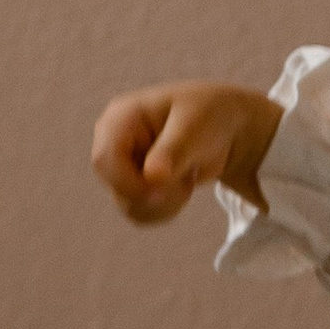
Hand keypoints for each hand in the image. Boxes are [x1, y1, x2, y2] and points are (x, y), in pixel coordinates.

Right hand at [93, 83, 283, 224]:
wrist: (224, 129)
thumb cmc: (208, 115)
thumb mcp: (195, 125)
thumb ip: (172, 150)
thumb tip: (152, 176)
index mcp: (120, 117)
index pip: (105, 159)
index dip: (130, 183)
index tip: (163, 191)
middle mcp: (113, 142)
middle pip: (116, 186)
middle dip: (154, 194)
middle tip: (186, 182)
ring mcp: (122, 166)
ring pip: (127, 205)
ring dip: (164, 203)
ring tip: (187, 178)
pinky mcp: (132, 186)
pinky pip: (139, 213)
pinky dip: (164, 210)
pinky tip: (181, 187)